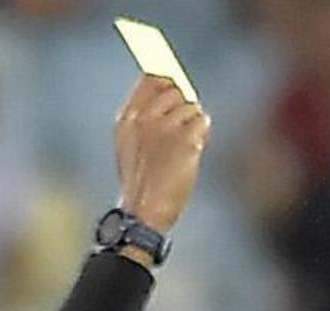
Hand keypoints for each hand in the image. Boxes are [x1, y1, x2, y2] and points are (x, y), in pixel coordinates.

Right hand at [110, 71, 209, 234]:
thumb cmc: (141, 181)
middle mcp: (145, 118)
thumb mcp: (130, 145)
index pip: (151, 79)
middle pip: (174, 89)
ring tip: (181, 149)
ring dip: (192, 124)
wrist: (144, 212)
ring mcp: (165, 127)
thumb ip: (144, 116)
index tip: (173, 82)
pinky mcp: (185, 139)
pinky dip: (201, 136)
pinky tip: (190, 154)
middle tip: (180, 129)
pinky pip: (202, 121)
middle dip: (181, 105)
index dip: (166, 78)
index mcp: (128, 118)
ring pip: (191, 106)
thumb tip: (171, 90)